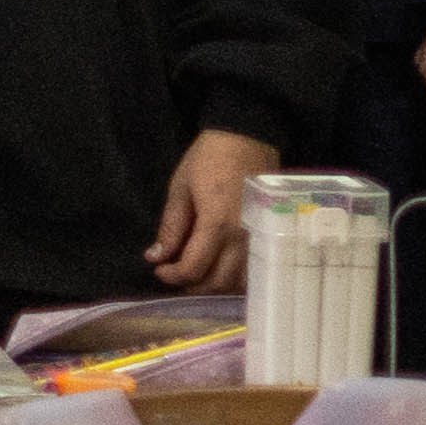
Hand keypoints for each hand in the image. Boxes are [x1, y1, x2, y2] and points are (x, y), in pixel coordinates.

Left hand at [148, 125, 284, 287]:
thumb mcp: (180, 188)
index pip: (194, 267)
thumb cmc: (208, 160)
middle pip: (218, 282)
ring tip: (197, 273)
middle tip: (176, 274)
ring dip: (216, 285)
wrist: (246, 138)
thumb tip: (156, 257)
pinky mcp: (269, 236)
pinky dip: (237, 278)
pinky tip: (222, 269)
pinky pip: (255, 270)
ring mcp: (260, 239)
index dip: (173, 276)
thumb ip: (171, 226)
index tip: (159, 270)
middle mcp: (242, 238)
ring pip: (239, 282)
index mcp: (217, 224)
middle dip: (192, 285)